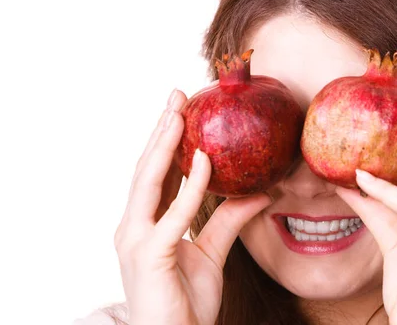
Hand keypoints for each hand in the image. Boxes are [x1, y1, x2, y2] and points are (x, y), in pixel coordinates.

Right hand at [114, 89, 272, 324]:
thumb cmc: (186, 302)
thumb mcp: (213, 253)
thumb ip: (231, 220)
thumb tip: (262, 192)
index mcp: (146, 224)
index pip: (157, 174)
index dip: (167, 140)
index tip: (181, 110)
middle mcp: (134, 226)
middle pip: (147, 168)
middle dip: (161, 129)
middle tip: (177, 95)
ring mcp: (136, 240)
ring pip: (149, 182)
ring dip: (165, 144)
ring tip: (179, 112)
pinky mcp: (150, 256)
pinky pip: (173, 215)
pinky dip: (190, 186)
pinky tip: (205, 160)